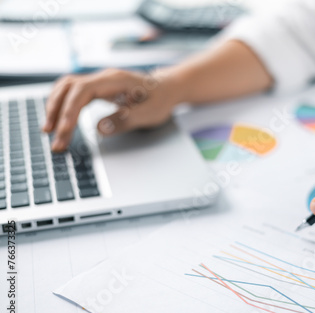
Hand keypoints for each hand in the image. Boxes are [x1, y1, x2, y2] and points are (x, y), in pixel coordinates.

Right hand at [44, 68, 184, 151]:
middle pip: (68, 88)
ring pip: (67, 88)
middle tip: (53, 137)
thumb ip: (124, 120)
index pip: (82, 91)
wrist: (168, 89)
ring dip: (55, 107)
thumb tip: (99, 129)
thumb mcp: (148, 114)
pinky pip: (73, 93)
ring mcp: (99, 82)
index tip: (64, 131)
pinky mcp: (98, 88)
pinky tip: (59, 119)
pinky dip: (63, 105)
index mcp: (114, 81)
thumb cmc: (161, 100)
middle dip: (57, 112)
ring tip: (50, 130)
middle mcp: (103, 78)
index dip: (70, 111)